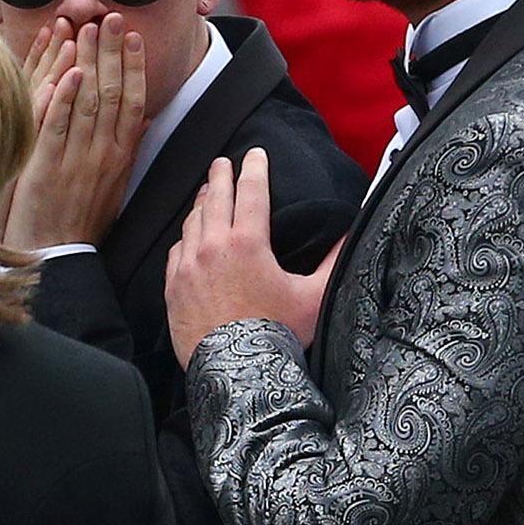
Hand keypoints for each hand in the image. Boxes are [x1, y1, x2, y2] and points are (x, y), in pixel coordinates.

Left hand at [2, 14, 147, 250]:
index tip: (134, 37)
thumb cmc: (83, 221)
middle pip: (113, 94)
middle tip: (111, 16)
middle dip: (112, 52)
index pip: (134, 102)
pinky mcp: (48, 169)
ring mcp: (77, 161)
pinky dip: (65, 98)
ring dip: (89, 63)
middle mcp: (104, 155)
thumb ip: (127, 149)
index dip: (135, 67)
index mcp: (122, 158)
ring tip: (88, 29)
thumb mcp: (115, 186)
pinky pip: (58, 128)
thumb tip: (144, 119)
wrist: (57, 257)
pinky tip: (70, 72)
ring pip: (88, 103)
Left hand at [165, 149, 342, 365]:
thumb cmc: (278, 334)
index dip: (255, 169)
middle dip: (221, 176)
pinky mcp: (173, 286)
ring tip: (207, 192)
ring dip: (202, 203)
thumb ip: (334, 261)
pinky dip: (186, 237)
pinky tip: (190, 235)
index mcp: (247, 242)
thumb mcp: (314, 296)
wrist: (236, 371)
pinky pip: (177, 251)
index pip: (251, 192)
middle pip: (215, 199)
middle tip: (223, 162)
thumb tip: (350, 233)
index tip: (255, 153)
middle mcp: (212, 247)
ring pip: (192, 223)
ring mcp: (188, 266)